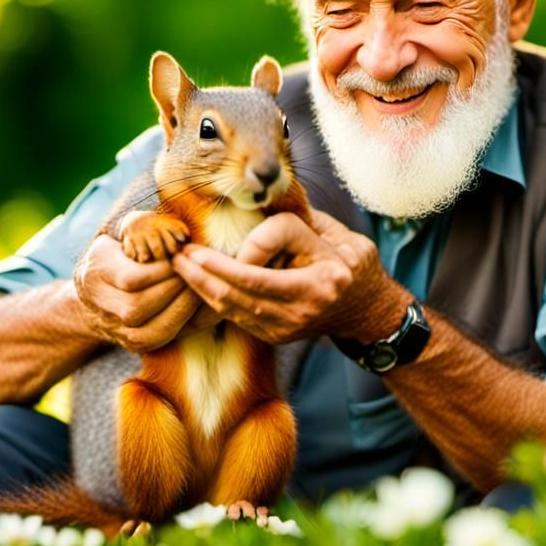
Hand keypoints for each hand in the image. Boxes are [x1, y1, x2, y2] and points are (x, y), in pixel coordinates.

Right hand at [73, 233, 201, 352]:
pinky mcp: (133, 344)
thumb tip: (177, 228)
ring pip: (151, 331)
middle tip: (196, 274)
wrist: (95, 292)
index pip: (131, 279)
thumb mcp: (122, 234)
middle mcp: (100, 305)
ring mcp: (115, 329)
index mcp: (97, 272)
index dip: (162, 270)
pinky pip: (161, 341)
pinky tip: (197, 306)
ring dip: (182, 309)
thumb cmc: (120, 254)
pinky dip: (184, 325)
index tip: (182, 257)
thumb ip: (142, 229)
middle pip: (139, 307)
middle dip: (174, 290)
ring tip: (198, 289)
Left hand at [171, 209, 407, 345]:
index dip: (238, 254)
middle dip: (203, 272)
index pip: (260, 272)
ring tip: (180, 265)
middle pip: (238, 293)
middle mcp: (301, 311)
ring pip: (232, 309)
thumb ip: (292, 225)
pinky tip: (198, 281)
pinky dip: (213, 299)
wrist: (366, 309)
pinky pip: (236, 317)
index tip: (214, 242)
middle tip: (179, 251)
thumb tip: (250, 209)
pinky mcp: (276, 336)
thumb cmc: (351, 262)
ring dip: (202, 286)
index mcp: (320, 283)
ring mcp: (287, 328)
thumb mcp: (334, 234)